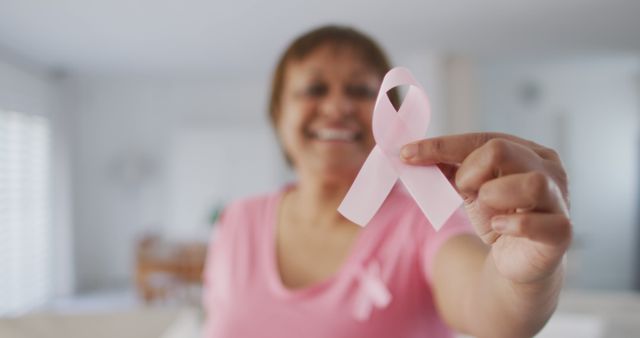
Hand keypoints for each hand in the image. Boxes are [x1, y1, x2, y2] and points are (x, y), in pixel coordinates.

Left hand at [401, 133, 571, 283]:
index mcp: (528, 151)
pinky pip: (538, 223)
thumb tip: (411, 154)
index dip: (441, 146)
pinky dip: (511, 224)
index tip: (406, 154)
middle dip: (470, 172)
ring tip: (489, 209)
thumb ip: (448, 169)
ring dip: (493, 195)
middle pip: (501, 150)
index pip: (481, 139)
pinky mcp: (561, 232)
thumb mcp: (470, 188)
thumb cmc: (499, 215)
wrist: (517, 260)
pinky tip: (500, 227)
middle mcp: (549, 169)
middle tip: (465, 191)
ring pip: (530, 183)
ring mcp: (559, 199)